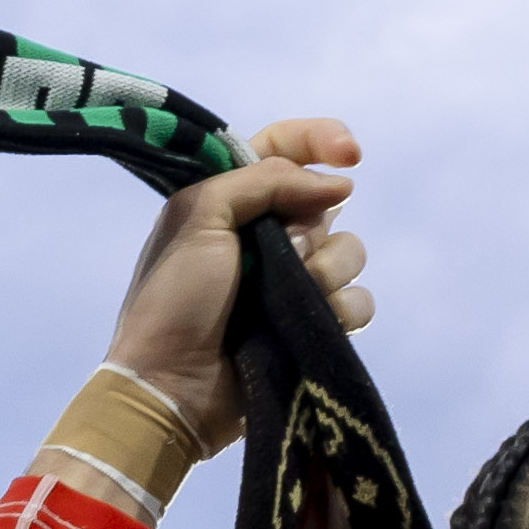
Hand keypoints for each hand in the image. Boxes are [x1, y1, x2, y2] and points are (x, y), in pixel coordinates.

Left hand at [93, 119, 369, 455]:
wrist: (172, 387)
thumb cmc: (173, 300)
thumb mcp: (200, 215)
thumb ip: (266, 179)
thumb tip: (338, 185)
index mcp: (230, 201)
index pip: (284, 147)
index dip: (321, 141)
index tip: (350, 154)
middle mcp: (265, 236)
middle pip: (325, 204)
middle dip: (313, 227)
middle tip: (281, 255)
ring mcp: (290, 284)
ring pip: (349, 252)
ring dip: (327, 272)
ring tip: (289, 300)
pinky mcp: (309, 326)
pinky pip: (357, 303)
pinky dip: (341, 312)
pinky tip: (313, 325)